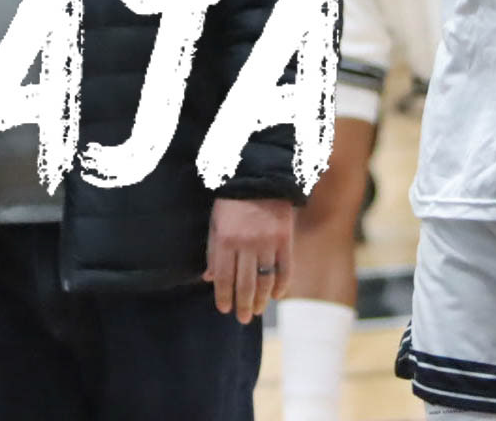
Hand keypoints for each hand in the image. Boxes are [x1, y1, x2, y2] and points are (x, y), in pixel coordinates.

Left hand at [203, 196, 294, 322]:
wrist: (261, 177)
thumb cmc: (233, 201)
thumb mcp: (216, 222)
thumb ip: (213, 251)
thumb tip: (209, 279)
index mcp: (226, 240)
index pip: (224, 278)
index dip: (224, 297)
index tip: (225, 309)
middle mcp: (246, 244)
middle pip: (246, 284)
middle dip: (244, 305)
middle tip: (244, 318)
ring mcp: (268, 241)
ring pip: (265, 279)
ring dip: (262, 299)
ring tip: (259, 310)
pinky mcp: (285, 238)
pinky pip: (285, 267)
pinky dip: (283, 284)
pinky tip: (278, 295)